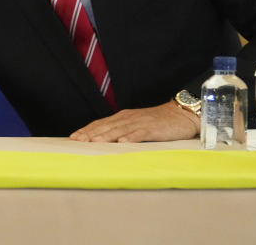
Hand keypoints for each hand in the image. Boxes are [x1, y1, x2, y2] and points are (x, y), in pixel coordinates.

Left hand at [69, 101, 199, 142]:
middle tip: (77, 141)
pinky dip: (131, 137)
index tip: (73, 138)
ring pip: (119, 129)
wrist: (181, 114)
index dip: (86, 130)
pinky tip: (123, 142)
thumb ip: (121, 131)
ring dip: (106, 136)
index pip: (100, 124)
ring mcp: (140, 122)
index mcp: (122, 117)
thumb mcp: (135, 125)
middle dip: (90, 134)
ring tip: (93, 142)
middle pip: (105, 126)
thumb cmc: (157, 122)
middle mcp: (128, 118)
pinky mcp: (153, 128)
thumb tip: (104, 141)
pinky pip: (141, 133)